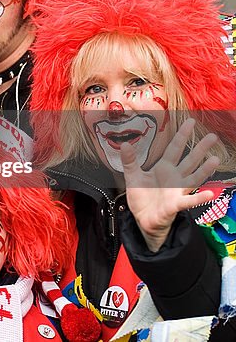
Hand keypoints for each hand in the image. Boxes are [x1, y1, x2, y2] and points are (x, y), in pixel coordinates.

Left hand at [122, 118, 219, 251]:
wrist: (142, 219)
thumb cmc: (141, 197)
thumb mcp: (132, 176)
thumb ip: (129, 161)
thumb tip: (125, 144)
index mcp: (164, 168)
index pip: (174, 148)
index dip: (182, 136)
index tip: (192, 122)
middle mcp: (174, 177)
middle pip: (189, 160)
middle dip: (200, 148)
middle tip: (213, 136)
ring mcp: (177, 191)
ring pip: (193, 178)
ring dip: (204, 170)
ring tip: (215, 159)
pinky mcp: (175, 205)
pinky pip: (188, 201)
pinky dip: (198, 198)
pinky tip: (209, 193)